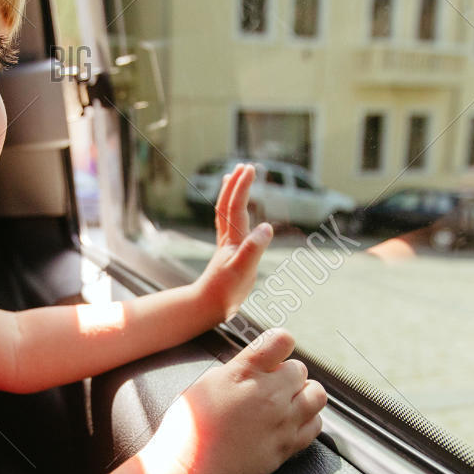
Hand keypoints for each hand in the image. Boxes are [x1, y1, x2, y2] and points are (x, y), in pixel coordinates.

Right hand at [139, 328, 324, 473]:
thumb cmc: (188, 430)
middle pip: (299, 369)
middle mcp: (269, 395)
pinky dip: (308, 419)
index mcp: (245, 374)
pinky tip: (290, 422)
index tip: (271, 353)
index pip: (282, 340)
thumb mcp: (205, 384)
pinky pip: (315, 425)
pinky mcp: (287, 447)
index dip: (278, 344)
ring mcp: (282, 423)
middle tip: (268, 384)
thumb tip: (259, 363)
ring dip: (304, 393)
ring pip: (317, 395)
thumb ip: (238, 369)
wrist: (188, 473)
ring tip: (285, 401)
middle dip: (286, 373)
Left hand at [193, 162, 271, 323]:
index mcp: (233, 240)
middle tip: (244, 166)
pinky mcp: (227, 255)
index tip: (250, 169)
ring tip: (232, 178)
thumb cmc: (226, 292)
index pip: (237, 207)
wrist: (207, 307)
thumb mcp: (243, 271)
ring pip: (225, 214)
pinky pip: (227, 226)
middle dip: (235, 185)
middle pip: (228, 206)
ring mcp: (226, 246)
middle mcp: (227, 239)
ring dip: (230, 195)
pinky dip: (230, 212)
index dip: (243, 187)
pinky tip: (234, 214)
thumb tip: (266, 226)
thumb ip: (254, 249)